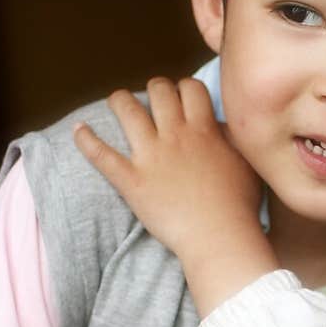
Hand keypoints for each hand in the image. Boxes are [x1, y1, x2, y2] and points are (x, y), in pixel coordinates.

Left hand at [73, 77, 265, 264]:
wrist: (219, 238)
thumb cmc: (239, 207)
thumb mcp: (247, 165)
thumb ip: (233, 140)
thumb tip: (221, 127)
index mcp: (204, 131)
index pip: (191, 88)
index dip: (186, 89)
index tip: (184, 99)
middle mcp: (175, 136)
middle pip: (159, 90)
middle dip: (156, 90)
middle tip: (154, 101)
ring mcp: (151, 157)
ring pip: (127, 109)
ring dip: (120, 100)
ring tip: (118, 102)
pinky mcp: (132, 181)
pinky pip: (101, 155)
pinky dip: (86, 140)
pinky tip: (78, 130)